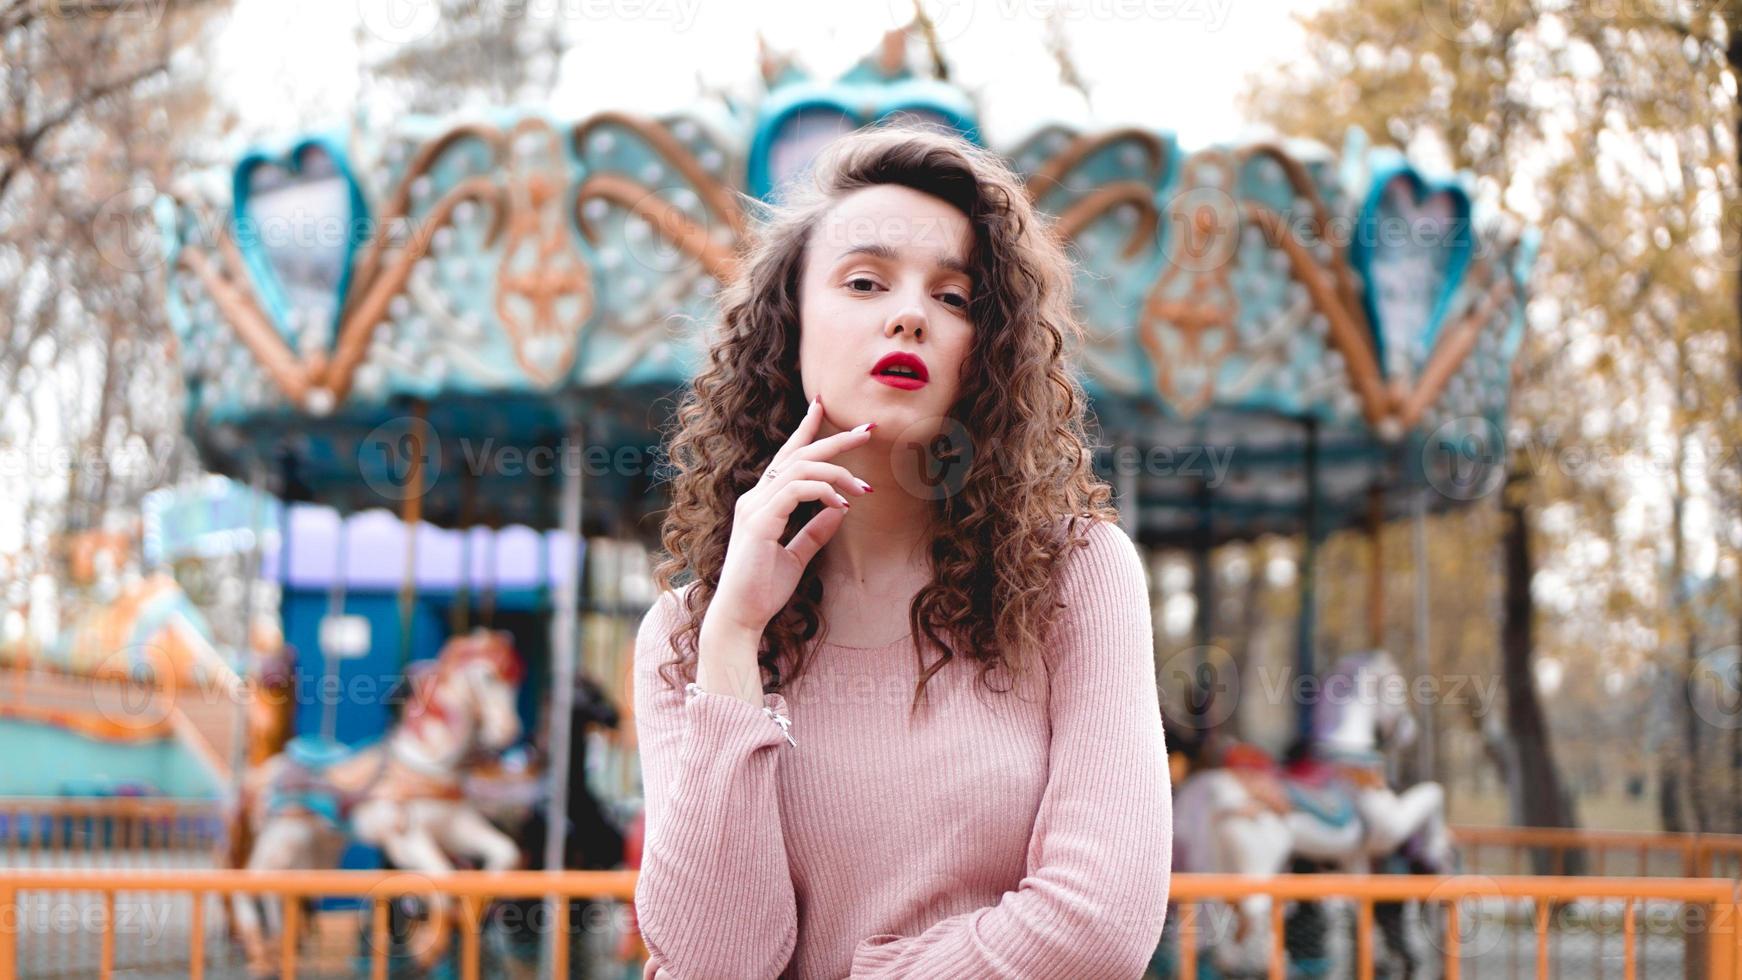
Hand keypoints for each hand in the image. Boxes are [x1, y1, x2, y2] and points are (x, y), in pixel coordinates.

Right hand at [710, 396, 875, 637]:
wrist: (740, 616)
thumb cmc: (763, 590)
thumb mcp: (796, 556)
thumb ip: (814, 531)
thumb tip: (839, 508)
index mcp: (761, 502)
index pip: (786, 457)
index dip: (806, 430)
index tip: (823, 406)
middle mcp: (755, 498)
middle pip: (798, 454)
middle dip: (834, 437)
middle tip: (868, 429)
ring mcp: (754, 507)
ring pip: (800, 468)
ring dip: (839, 472)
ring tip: (866, 486)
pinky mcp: (759, 521)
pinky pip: (796, 490)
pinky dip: (824, 491)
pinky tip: (843, 503)